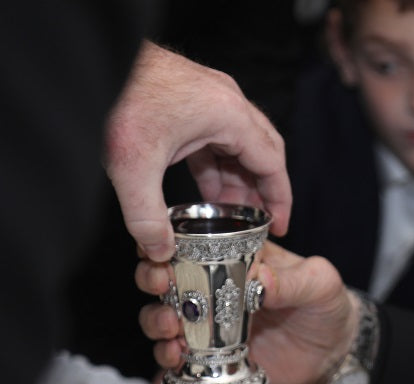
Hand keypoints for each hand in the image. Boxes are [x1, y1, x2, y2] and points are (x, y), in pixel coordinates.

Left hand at [104, 42, 290, 261]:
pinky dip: (217, 164)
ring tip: (229, 212)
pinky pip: (217, 137)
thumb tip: (159, 251)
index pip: (272, 164)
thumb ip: (146, 215)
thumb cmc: (119, 95)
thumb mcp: (131, 165)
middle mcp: (227, 103)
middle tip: (258, 222)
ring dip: (237, 178)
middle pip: (263, 153)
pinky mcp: (192, 98)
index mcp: (228, 116)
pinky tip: (205, 187)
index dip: (279, 199)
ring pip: (239, 146)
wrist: (93, 62)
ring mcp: (211, 98)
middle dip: (261, 191)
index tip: (279, 225)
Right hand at [136, 241, 357, 383]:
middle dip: (152, 281)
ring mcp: (212, 322)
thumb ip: (293, 281)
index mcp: (239, 259)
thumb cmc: (328, 307)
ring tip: (171, 330)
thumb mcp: (320, 285)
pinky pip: (181, 355)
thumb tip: (261, 278)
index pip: (193, 244)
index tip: (158, 253)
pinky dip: (169, 357)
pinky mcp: (214, 354)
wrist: (334, 352)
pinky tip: (174, 358)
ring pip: (167, 316)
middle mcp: (217, 287)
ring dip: (157, 321)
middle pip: (168, 279)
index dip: (167, 246)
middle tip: (160, 288)